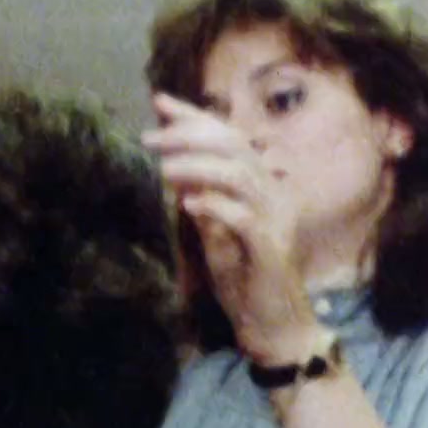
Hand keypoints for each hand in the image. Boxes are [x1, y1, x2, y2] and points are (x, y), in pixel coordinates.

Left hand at [143, 94, 319, 364]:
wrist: (273, 325)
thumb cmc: (246, 280)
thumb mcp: (216, 235)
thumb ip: (203, 201)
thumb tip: (175, 168)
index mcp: (263, 185)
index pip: (230, 137)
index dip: (195, 116)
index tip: (159, 102)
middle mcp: (274, 194)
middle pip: (234, 146)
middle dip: (189, 135)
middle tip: (151, 137)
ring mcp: (276, 220)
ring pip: (238, 175)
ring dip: (197, 167)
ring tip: (163, 169)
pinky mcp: (270, 248)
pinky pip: (243, 218)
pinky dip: (214, 206)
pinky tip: (187, 204)